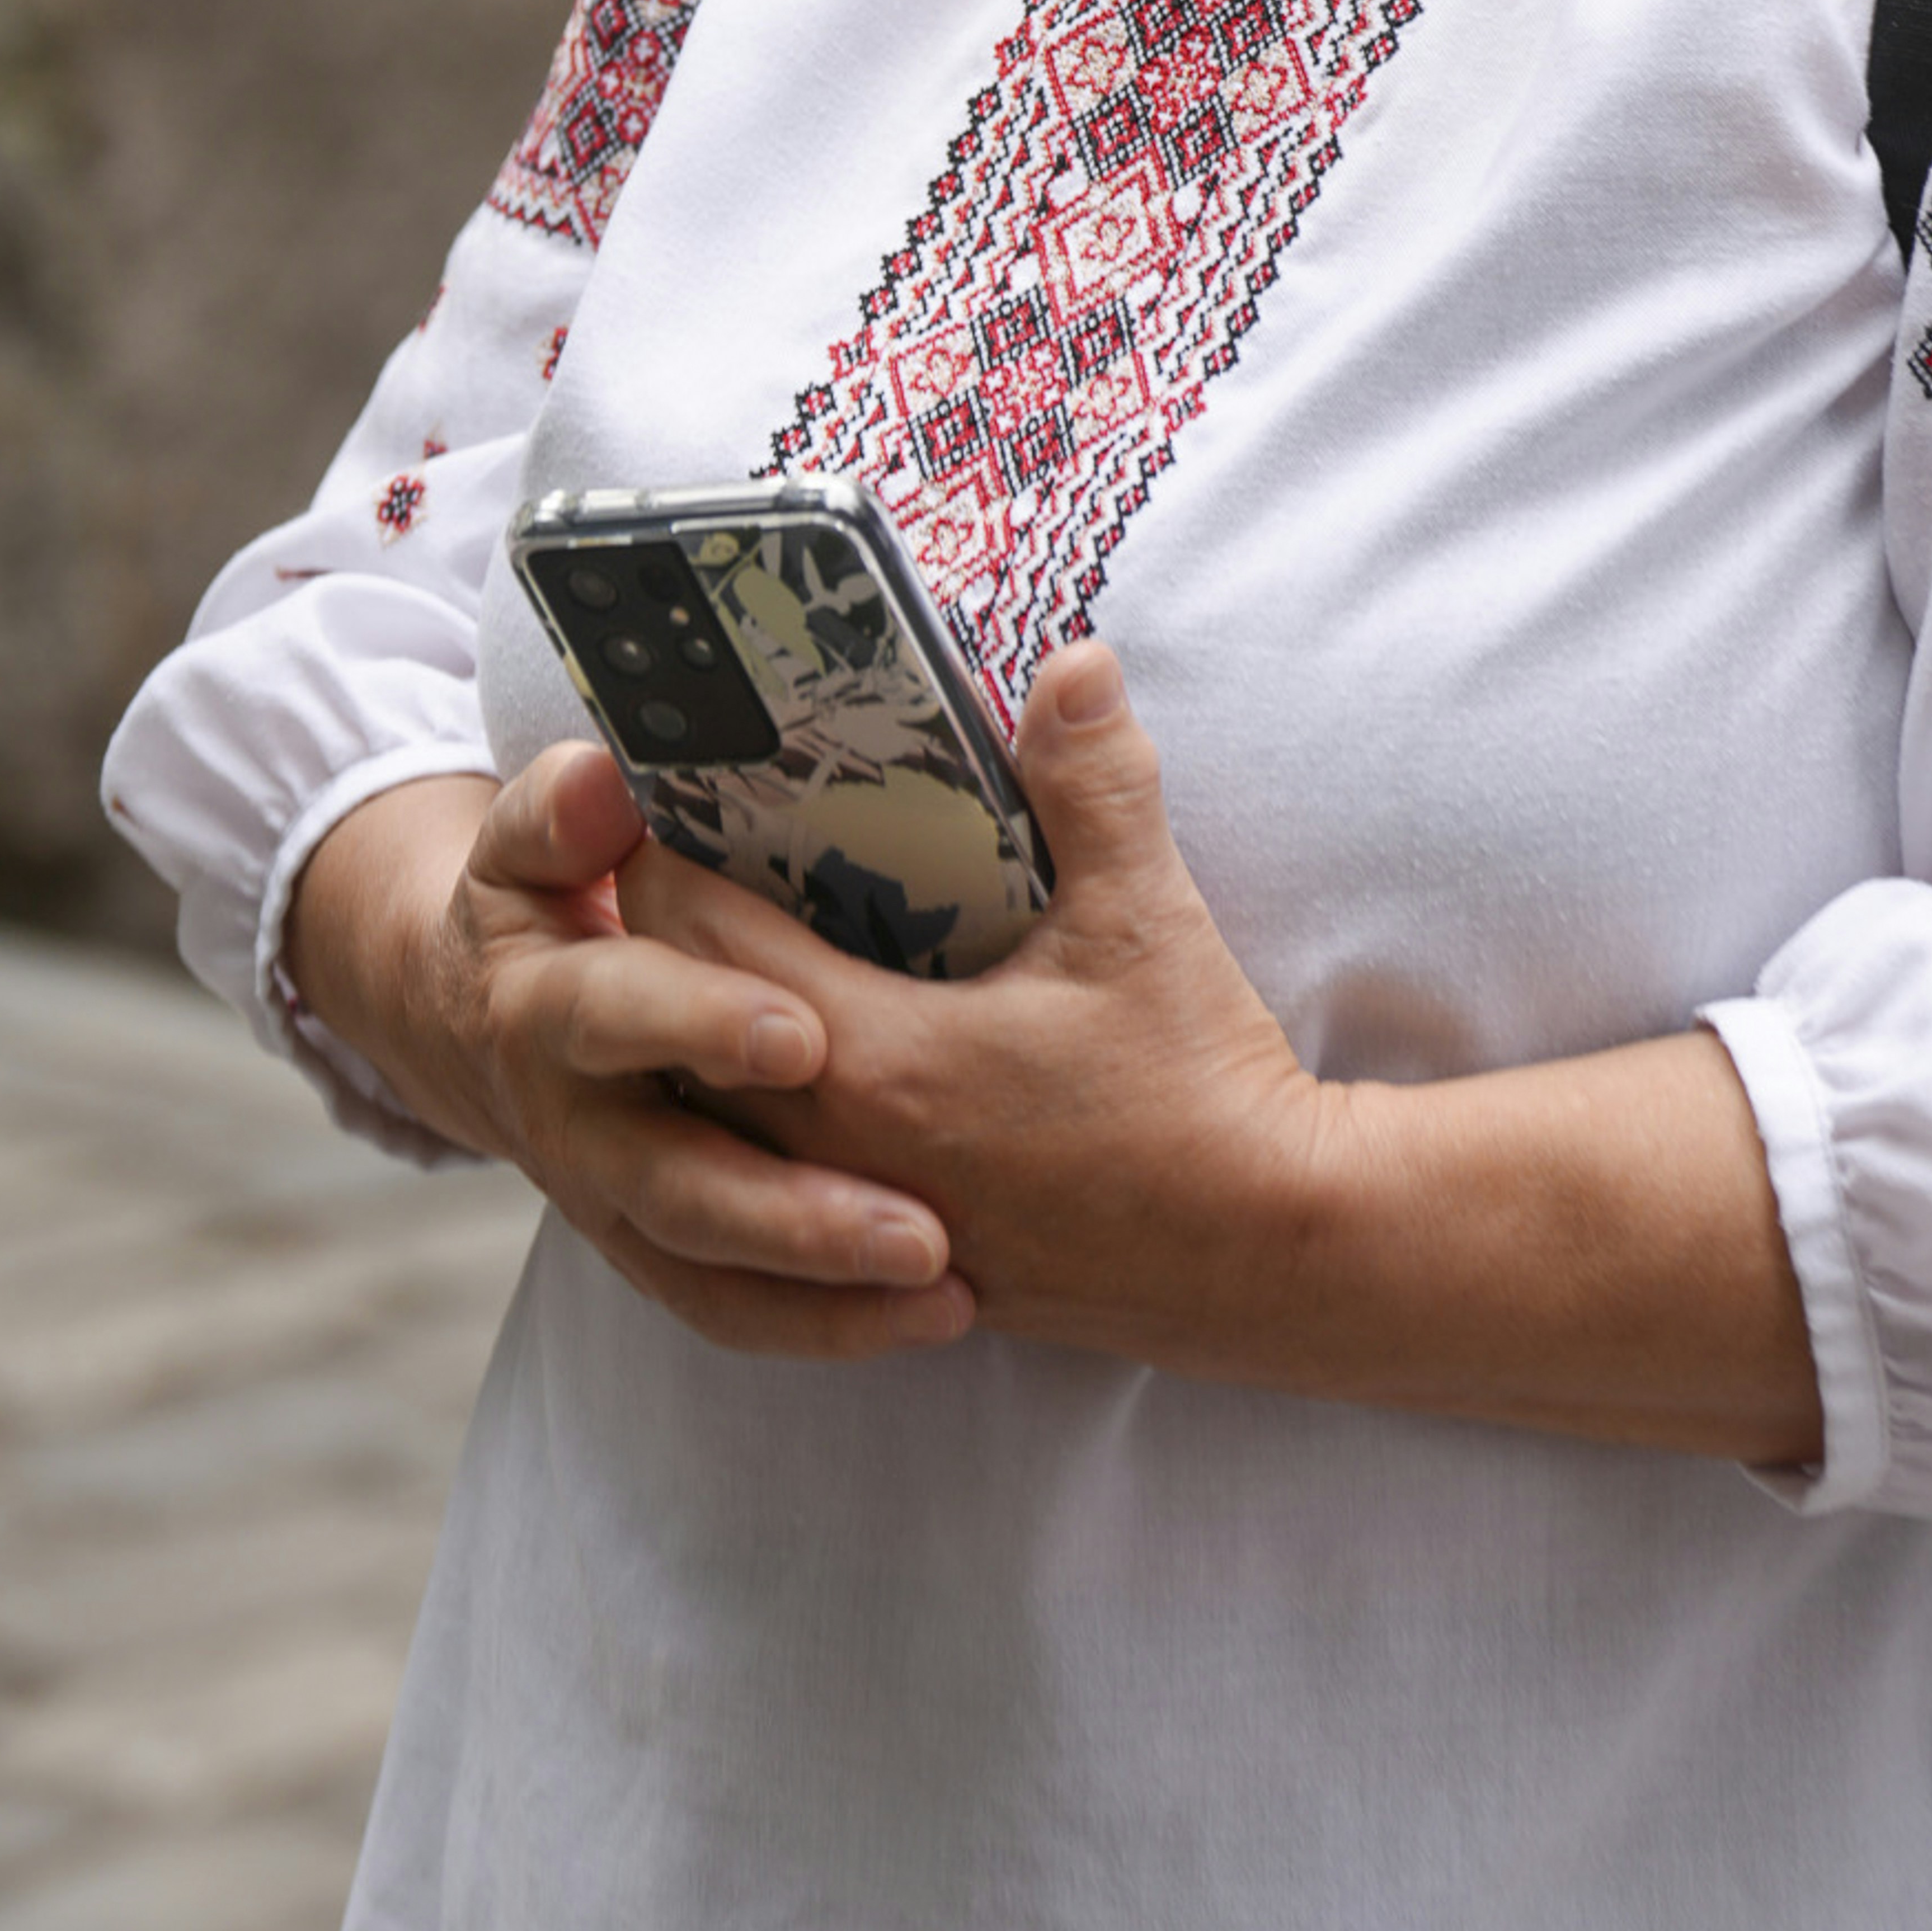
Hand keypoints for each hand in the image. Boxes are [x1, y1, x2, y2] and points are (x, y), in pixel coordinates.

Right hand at [284, 750, 975, 1362]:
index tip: (805, 1035)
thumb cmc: (547, 894)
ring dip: (826, 1289)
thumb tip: (609, 781)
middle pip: (671, 1179)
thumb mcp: (535, 839)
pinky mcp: (652, 1251)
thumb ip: (568, 808)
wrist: (476, 1012)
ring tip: (947, 1286)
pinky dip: (825, 1325)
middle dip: (790, 1211)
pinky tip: (935, 1315)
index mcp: (544, 1001)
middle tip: (915, 1228)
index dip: (698, 1023)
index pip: (613, 1010)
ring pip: (708, 1268)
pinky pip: (730, 1311)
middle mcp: (572, 1122)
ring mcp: (611, 1202)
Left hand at [619, 639, 1328, 1370]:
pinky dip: (751, 1123)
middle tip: (690, 859)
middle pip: (668, 1039)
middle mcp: (839, 1156)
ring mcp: (859, 1226)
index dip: (665, 860)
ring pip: (706, 1131)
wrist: (1269, 1251)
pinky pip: (769, 1189)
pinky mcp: (893, 1266)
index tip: (674, 794)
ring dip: (697, 1045)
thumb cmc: (1202, 1094)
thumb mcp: (1146, 921)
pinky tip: (794, 1069)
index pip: (693, 945)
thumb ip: (1096, 786)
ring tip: (725, 958)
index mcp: (878, 1062)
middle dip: (662, 945)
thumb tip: (1075, 664)